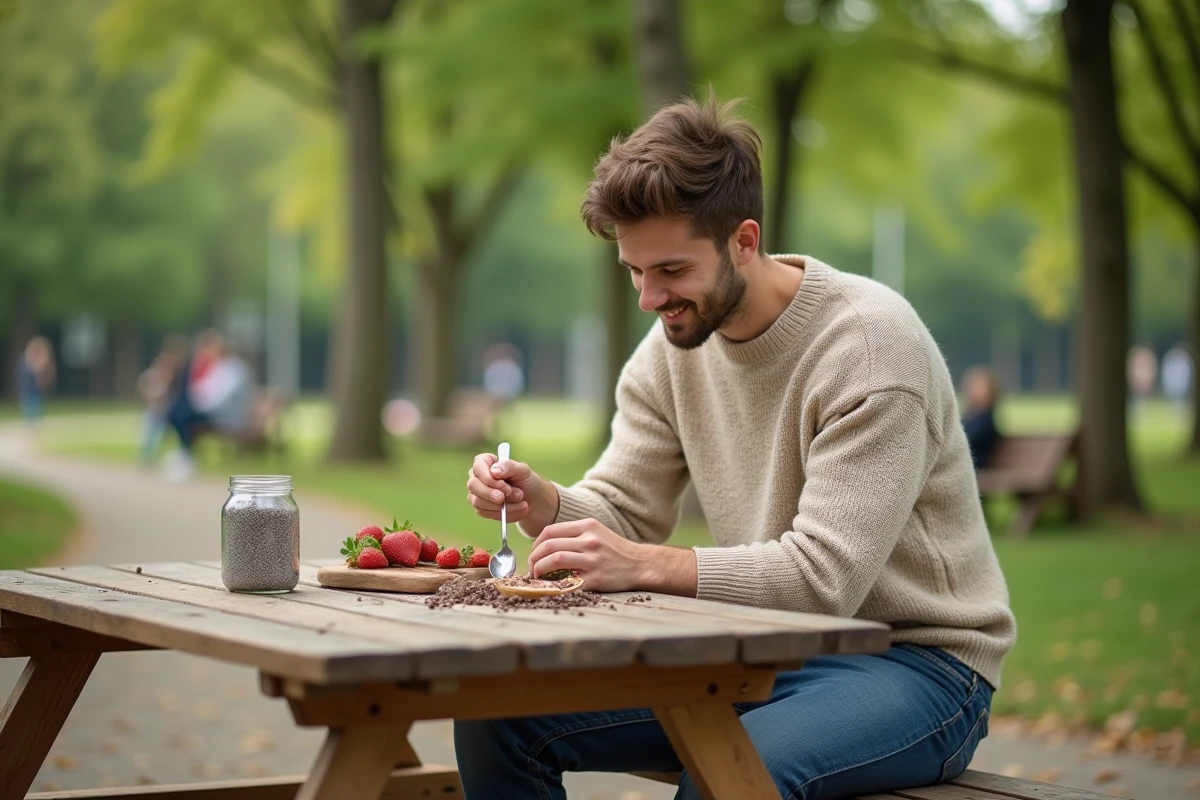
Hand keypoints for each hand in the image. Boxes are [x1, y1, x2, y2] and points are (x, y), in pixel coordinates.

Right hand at [465, 453, 556, 531]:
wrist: (533, 501)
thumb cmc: (526, 482)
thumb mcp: (523, 471)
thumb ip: (509, 467)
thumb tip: (493, 471)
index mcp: (485, 462)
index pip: (478, 466)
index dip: (488, 477)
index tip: (504, 485)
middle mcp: (477, 477)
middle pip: (473, 485)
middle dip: (492, 494)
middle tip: (510, 495)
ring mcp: (477, 494)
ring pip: (478, 502)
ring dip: (502, 504)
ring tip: (520, 500)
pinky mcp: (481, 508)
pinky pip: (486, 513)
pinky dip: (504, 513)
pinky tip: (517, 508)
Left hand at [528, 518, 649, 591]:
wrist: (641, 564)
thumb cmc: (616, 550)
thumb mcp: (597, 533)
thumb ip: (574, 535)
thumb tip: (545, 546)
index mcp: (588, 526)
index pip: (550, 531)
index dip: (536, 544)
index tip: (534, 554)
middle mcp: (590, 540)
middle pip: (549, 545)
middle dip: (534, 558)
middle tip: (532, 568)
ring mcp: (593, 559)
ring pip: (555, 559)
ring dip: (539, 569)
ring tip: (538, 576)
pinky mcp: (596, 578)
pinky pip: (567, 581)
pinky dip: (554, 585)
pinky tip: (551, 587)